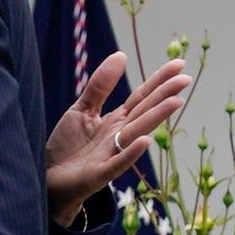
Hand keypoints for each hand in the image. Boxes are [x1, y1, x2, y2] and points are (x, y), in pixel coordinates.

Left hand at [46, 53, 193, 216]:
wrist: (48, 179)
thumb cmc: (67, 146)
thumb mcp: (82, 110)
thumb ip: (100, 86)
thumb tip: (122, 55)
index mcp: (117, 120)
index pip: (142, 97)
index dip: (160, 80)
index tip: (180, 64)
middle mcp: (120, 136)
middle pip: (145, 112)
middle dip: (164, 95)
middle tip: (185, 78)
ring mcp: (111, 155)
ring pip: (136, 134)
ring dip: (156, 118)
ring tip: (176, 102)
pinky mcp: (98, 175)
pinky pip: (117, 163)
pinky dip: (131, 153)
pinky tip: (145, 141)